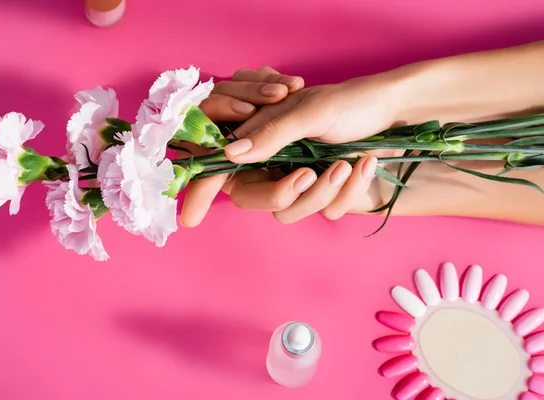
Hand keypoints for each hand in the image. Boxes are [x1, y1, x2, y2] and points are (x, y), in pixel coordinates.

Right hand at [183, 71, 404, 225]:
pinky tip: (365, 165)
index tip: (189, 218)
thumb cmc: (346, 102)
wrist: (391, 111)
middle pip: (254, 200)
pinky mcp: (327, 196)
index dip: (201, 193)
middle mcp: (273, 165)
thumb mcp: (306, 111)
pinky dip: (349, 191)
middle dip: (283, 194)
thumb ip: (269, 134)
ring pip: (291, 213)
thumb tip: (230, 153)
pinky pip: (328, 212)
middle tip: (308, 175)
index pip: (219, 171)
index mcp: (258, 141)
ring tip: (348, 164)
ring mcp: (299, 182)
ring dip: (323, 192)